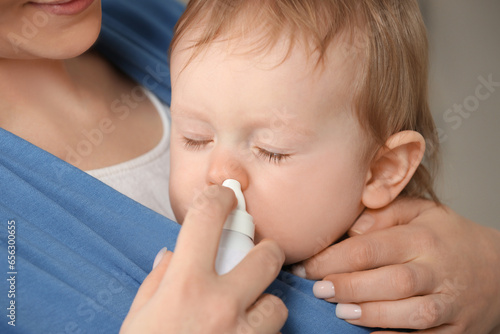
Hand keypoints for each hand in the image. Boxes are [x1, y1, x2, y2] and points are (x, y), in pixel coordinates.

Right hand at [121, 185, 287, 333]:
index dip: (218, 198)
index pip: (207, 219)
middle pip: (267, 255)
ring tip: (244, 313)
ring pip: (278, 303)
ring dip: (264, 303)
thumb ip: (159, 280)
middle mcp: (220, 304)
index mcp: (185, 285)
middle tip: (253, 257)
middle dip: (264, 251)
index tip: (225, 197)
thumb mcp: (140, 317)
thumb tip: (173, 254)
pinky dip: (261, 333)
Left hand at [297, 198, 499, 333]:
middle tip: (319, 290)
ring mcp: (450, 303)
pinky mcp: (456, 330)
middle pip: (390, 281)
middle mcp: (437, 270)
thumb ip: (385, 213)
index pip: (372, 248)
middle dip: (349, 287)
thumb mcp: (422, 212)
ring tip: (339, 311)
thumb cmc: (449, 237)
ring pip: (410, 313)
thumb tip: (351, 227)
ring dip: (371, 314)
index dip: (334, 258)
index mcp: (423, 238)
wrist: (499, 269)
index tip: (308, 265)